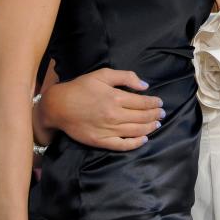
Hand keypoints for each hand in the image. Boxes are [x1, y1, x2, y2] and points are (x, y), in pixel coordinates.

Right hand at [38, 68, 163, 150]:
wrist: (58, 106)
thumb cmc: (81, 87)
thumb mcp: (103, 74)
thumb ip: (126, 77)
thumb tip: (145, 86)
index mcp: (116, 97)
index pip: (143, 102)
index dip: (154, 103)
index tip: (160, 102)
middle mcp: (114, 115)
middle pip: (142, 117)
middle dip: (155, 115)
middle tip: (162, 113)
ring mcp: (108, 130)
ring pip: (136, 131)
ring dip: (150, 128)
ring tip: (157, 124)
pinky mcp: (100, 141)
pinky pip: (122, 145)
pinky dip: (135, 143)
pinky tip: (144, 139)